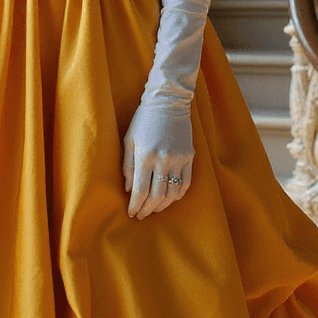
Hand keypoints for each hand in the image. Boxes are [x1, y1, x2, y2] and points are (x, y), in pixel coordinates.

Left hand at [122, 99, 193, 218]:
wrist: (168, 102)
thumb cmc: (144, 120)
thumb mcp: (129, 140)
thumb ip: (127, 166)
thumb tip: (129, 190)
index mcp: (145, 156)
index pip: (140, 191)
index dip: (136, 206)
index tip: (132, 213)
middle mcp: (163, 160)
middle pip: (157, 196)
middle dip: (148, 209)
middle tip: (142, 215)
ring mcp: (178, 159)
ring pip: (172, 193)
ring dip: (163, 205)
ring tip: (154, 209)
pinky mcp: (189, 157)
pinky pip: (186, 183)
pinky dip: (178, 195)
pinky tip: (170, 199)